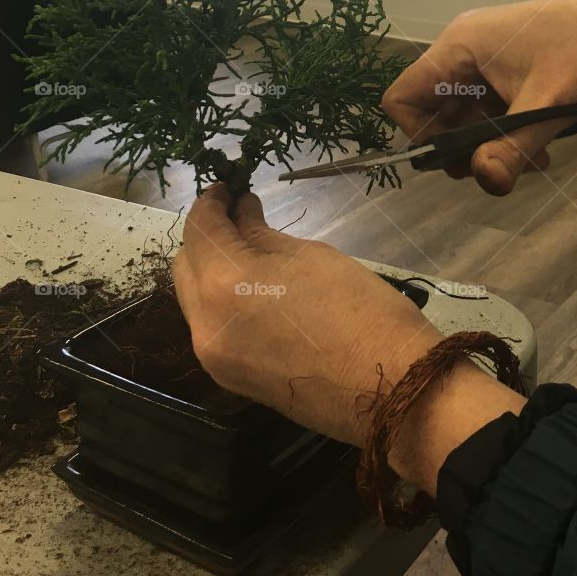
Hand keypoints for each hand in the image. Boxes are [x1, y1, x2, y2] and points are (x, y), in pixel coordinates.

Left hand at [174, 186, 522, 492]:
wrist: (391, 389)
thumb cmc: (361, 309)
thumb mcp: (310, 257)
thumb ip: (263, 235)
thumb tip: (241, 213)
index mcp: (224, 284)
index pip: (199, 229)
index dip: (211, 201)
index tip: (229, 186)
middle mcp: (203, 323)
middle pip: (185, 265)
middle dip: (207, 236)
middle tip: (239, 215)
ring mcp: (213, 358)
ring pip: (194, 299)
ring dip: (212, 270)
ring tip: (251, 250)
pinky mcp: (230, 379)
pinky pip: (212, 327)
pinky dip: (223, 301)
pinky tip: (256, 289)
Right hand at [383, 0, 576, 194]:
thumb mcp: (550, 104)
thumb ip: (513, 146)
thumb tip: (485, 183)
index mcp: (459, 46)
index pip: (402, 96)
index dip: (420, 136)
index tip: (462, 157)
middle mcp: (463, 47)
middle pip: (435, 113)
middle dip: (468, 148)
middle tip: (507, 167)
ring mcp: (485, 56)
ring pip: (466, 116)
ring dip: (492, 145)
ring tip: (534, 159)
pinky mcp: (506, 65)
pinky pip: (489, 107)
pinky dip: (508, 131)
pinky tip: (541, 146)